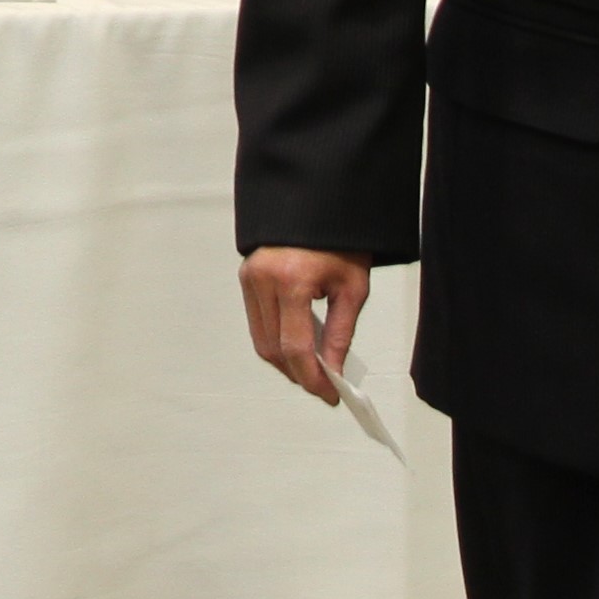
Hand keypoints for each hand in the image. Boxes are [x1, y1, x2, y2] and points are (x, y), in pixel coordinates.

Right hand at [240, 247, 372, 404]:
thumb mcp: (352, 288)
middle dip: (299, 374)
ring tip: (313, 370)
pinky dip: (276, 341)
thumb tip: (334, 372)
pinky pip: (257, 323)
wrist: (319, 203)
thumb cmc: (341, 241)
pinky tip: (298, 347)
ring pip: (261, 341)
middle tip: (324, 387)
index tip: (330, 395)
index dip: (312, 378)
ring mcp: (249, 278)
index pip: (296, 346)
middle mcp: (263, 279)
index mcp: (292, 280)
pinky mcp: (246, 277)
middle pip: (274, 349)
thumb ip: (340, 334)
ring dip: (285, 362)